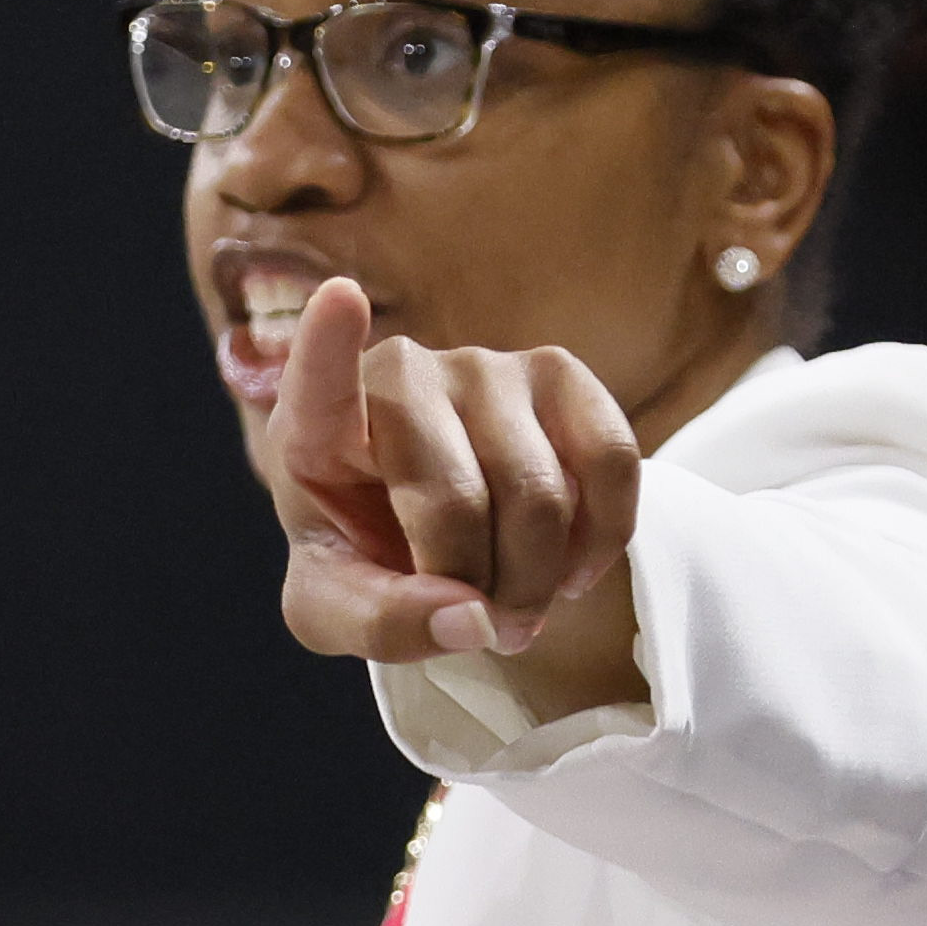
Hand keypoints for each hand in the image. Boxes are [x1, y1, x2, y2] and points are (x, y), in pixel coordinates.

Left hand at [265, 279, 642, 677]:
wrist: (435, 534)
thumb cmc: (365, 558)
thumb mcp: (335, 613)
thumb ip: (379, 624)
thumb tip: (470, 618)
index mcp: (316, 429)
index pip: (319, 382)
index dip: (328, 344)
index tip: (340, 299)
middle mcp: (400, 375)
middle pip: (456, 502)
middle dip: (478, 592)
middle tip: (482, 626)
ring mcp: (482, 365)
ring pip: (539, 494)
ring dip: (537, 583)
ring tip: (516, 606)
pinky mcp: (556, 371)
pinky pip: (610, 460)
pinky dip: (603, 538)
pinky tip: (570, 570)